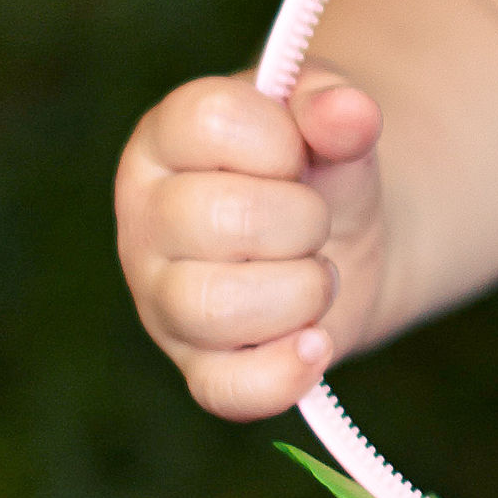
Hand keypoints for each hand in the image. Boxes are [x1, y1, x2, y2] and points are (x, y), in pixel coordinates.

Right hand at [113, 69, 386, 420]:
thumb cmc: (318, 166)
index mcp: (167, 141)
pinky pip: (226, 389)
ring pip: (215, 307)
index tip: (297, 152)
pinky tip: (318, 343)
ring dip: (302, 289)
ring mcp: (164, 300)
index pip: (207, 121)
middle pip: (217, 218)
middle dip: (301, 219)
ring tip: (318, 272)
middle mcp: (148, 219)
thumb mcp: (330, 122)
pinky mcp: (199, 366)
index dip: (278, 138)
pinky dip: (284, 372)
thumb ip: (336, 108)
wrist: (343, 237)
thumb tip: (349, 112)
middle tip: (316, 220)